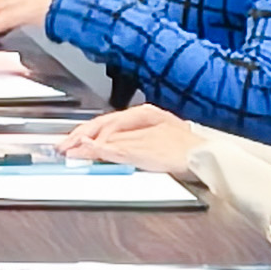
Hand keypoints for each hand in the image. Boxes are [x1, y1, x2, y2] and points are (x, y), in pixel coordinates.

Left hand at [59, 106, 204, 174]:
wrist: (206, 155)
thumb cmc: (186, 149)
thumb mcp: (157, 138)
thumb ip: (134, 139)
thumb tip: (108, 144)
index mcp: (146, 113)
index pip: (109, 121)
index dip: (88, 129)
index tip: (73, 139)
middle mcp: (142, 118)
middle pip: (104, 124)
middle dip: (81, 134)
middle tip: (64, 145)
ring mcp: (142, 133)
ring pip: (107, 135)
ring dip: (85, 143)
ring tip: (69, 150)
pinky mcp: (144, 148)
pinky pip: (117, 147)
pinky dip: (100, 149)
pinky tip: (88, 149)